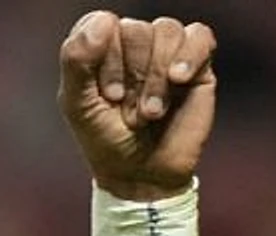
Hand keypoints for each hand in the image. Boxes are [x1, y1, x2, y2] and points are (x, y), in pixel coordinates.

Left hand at [59, 11, 217, 199]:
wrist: (141, 175)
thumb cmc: (105, 139)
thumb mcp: (77, 104)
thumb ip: (76, 60)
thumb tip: (106, 19)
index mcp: (101, 48)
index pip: (102, 24)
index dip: (104, 60)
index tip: (107, 96)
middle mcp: (134, 44)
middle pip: (135, 29)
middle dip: (131, 75)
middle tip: (129, 112)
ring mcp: (167, 53)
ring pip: (166, 31)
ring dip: (156, 77)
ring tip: (150, 113)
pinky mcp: (198, 66)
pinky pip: (199, 36)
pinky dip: (189, 55)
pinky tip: (177, 79)